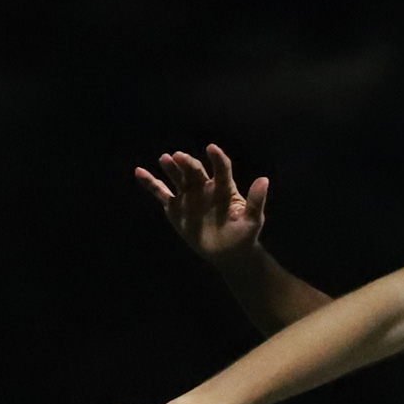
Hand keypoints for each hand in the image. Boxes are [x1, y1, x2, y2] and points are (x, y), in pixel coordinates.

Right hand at [134, 145, 268, 261]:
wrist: (228, 254)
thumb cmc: (244, 236)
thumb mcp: (253, 221)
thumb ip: (256, 201)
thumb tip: (264, 179)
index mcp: (224, 189)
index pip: (221, 169)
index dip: (217, 159)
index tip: (211, 149)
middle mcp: (205, 187)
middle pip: (195, 171)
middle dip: (188, 163)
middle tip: (179, 157)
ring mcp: (189, 196)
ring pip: (178, 177)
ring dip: (171, 168)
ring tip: (165, 158)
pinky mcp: (175, 207)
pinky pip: (161, 192)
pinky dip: (150, 183)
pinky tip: (139, 171)